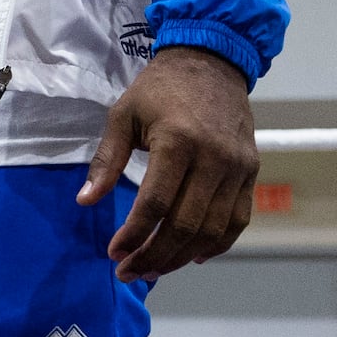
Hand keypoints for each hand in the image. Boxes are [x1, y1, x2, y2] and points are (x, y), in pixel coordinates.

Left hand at [82, 45, 257, 282]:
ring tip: (154, 270)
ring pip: (213, 229)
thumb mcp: (123, 114)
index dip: (134, 234)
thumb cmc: (160, 89)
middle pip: (186, 224)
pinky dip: (217, 244)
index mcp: (178, 141)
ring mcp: (237, 167)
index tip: (114, 253)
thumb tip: (85, 201)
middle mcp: (214, 158)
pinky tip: (192, 256)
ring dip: (182, 256)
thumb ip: (106, 159)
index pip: (155, 203)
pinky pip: (238, 220)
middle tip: (130, 272)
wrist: (211, 63)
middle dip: (155, 255)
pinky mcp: (251, 172)